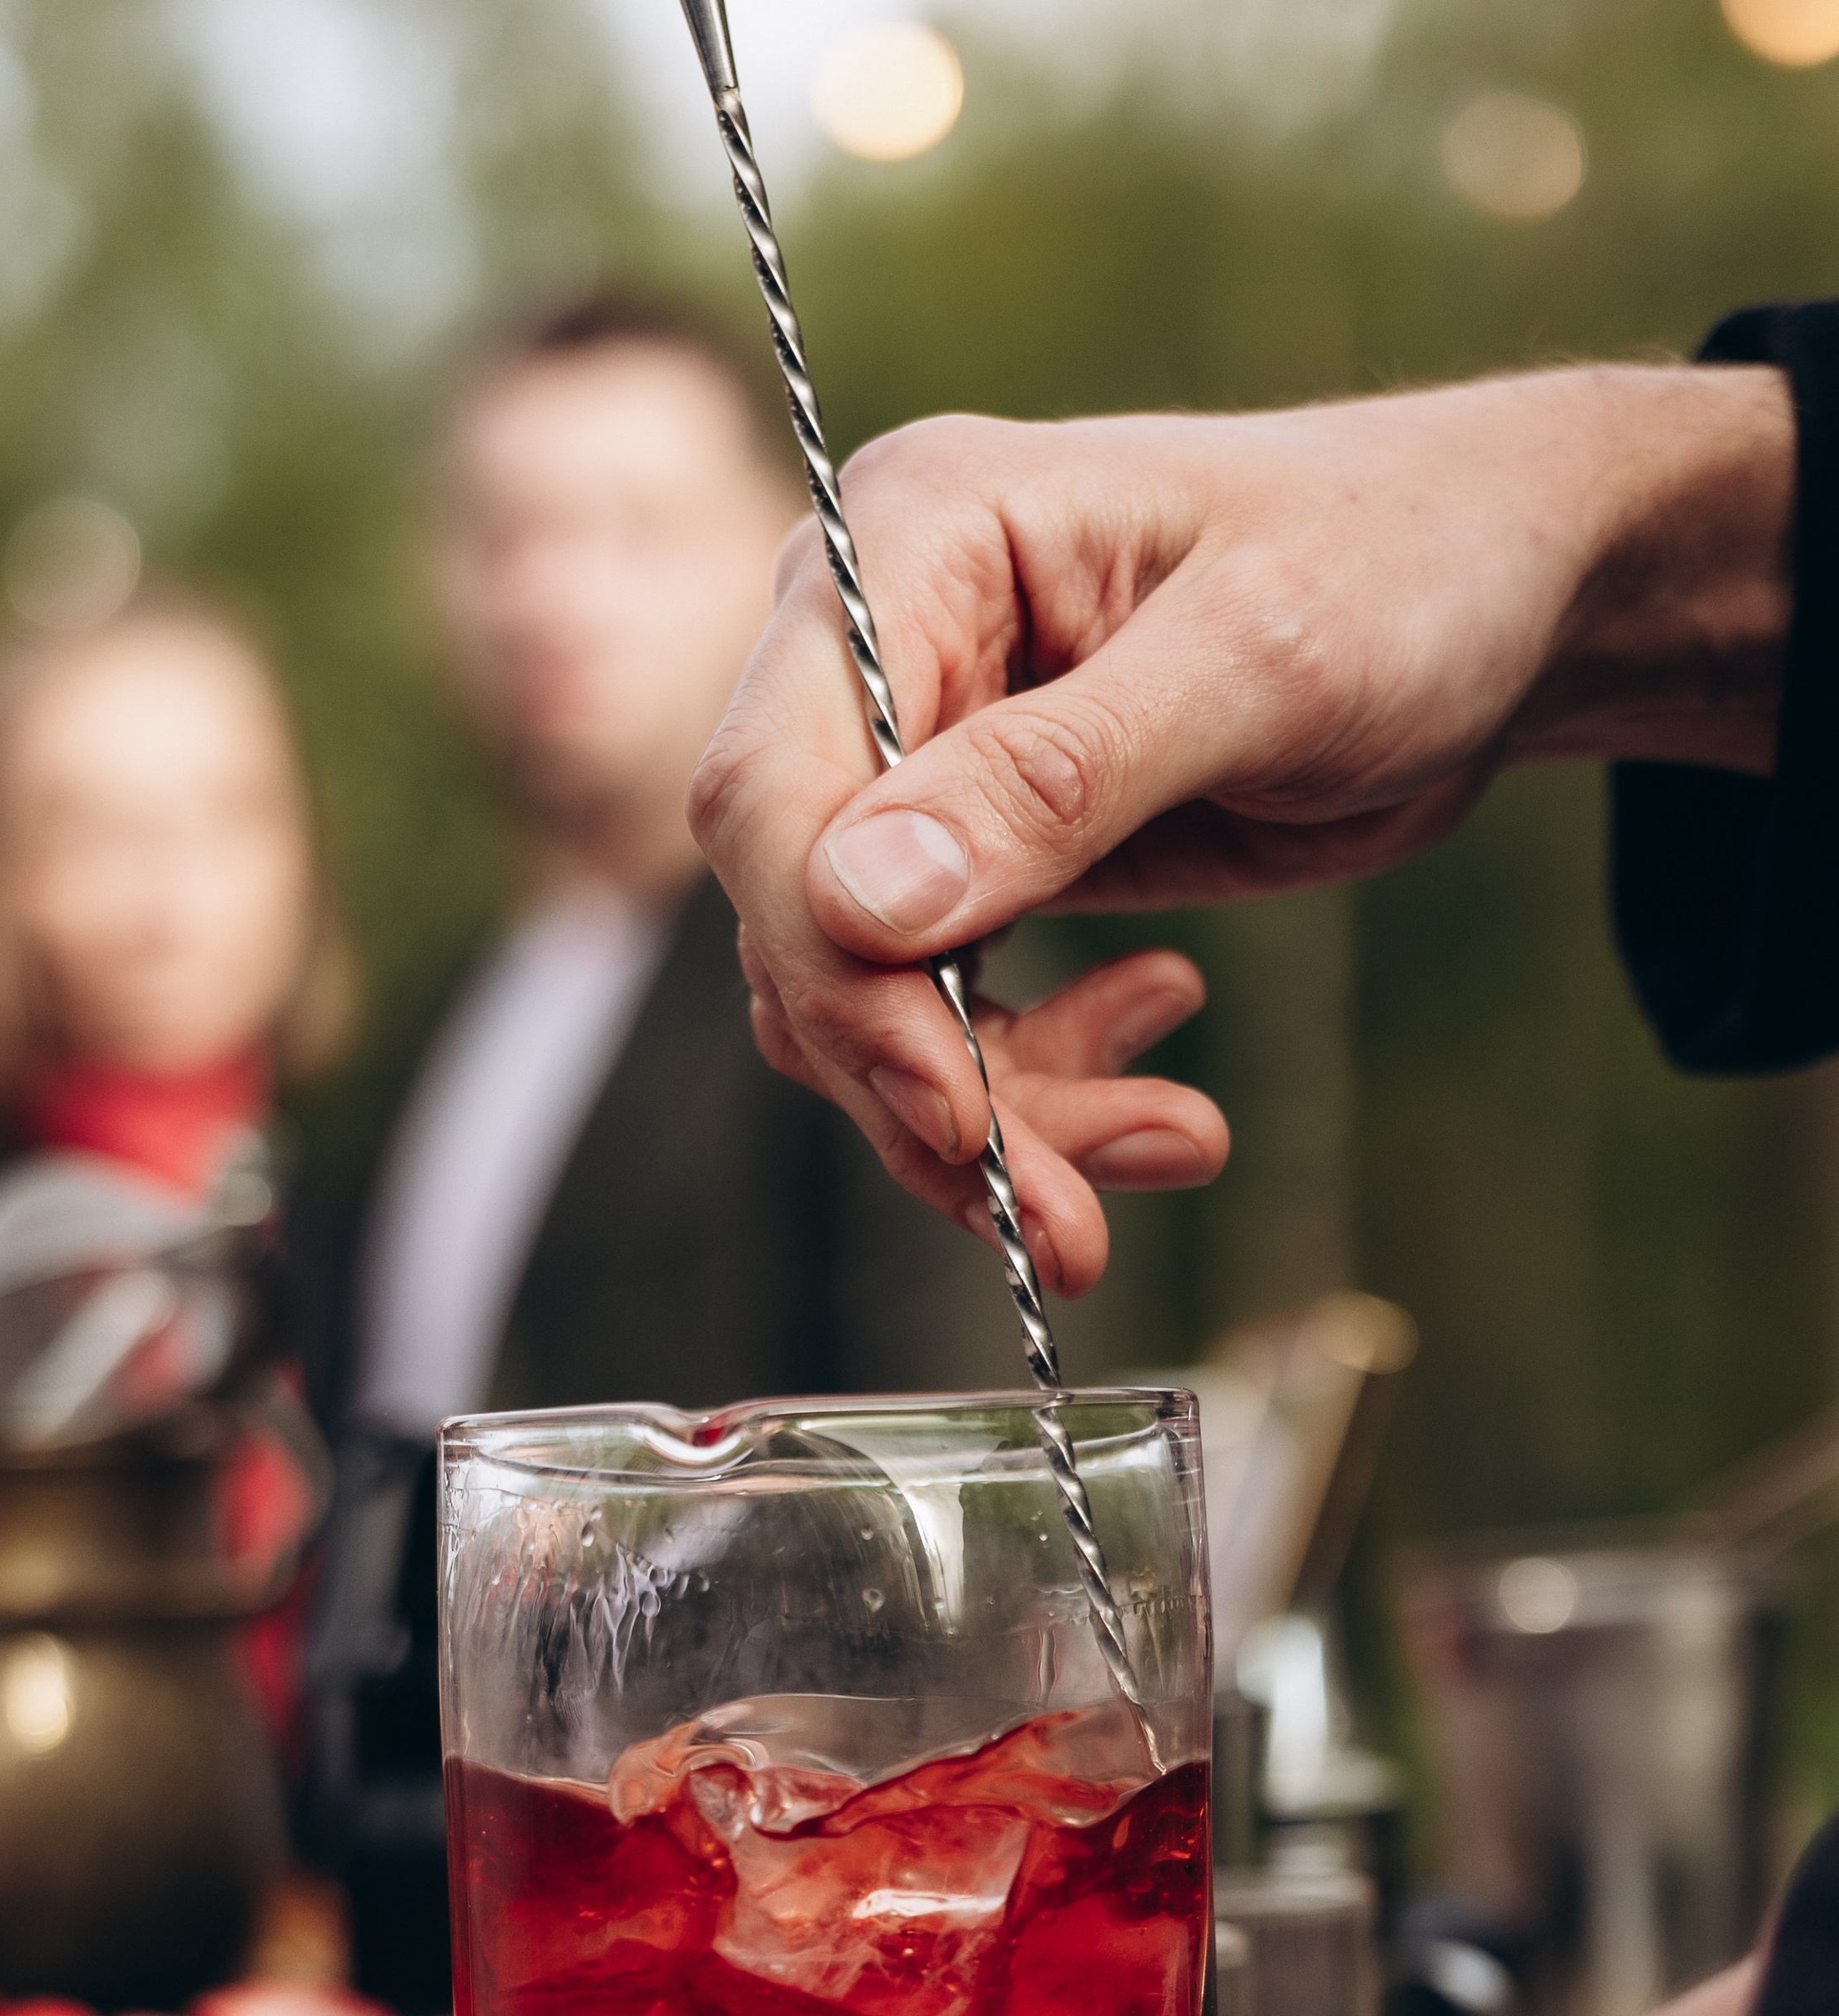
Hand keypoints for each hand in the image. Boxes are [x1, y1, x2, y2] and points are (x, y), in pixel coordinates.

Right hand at [691, 363, 1791, 1286]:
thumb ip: (1053, 780)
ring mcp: (919, 764)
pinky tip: (1164, 1066)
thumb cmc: (1400, 567)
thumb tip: (855, 906)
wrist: (1497, 597)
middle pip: (802, 926)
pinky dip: (1038, 1090)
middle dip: (930, 1091)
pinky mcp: (978, 861)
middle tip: (1067, 1221)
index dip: (838, 974)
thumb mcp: (1258, 660)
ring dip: (1000, 1117)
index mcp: (909, 540)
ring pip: (869, 1005)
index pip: (773, 793)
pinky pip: (943, 1023)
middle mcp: (875, 648)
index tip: (952, 1110)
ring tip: (1170, 1140)